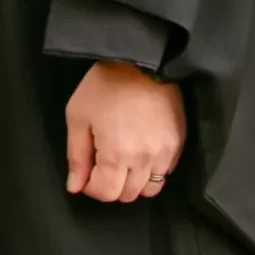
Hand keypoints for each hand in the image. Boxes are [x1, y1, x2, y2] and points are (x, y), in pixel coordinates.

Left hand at [64, 62, 185, 203]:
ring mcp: (165, 154)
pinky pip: (166, 172)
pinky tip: (141, 151)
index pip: (107, 193)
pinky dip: (152, 171)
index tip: (87, 173)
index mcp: (117, 155)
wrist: (142, 59)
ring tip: (123, 161)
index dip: (92, 188)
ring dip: (133, 183)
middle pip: (128, 195)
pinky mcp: (179, 144)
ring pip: (150, 189)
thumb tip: (75, 187)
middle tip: (103, 164)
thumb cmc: (104, 85)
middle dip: (111, 186)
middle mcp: (144, 161)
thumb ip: (76, 155)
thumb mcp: (78, 115)